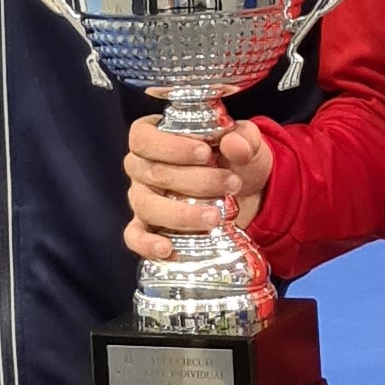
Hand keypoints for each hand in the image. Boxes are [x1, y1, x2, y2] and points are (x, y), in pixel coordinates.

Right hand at [123, 116, 272, 260]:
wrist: (249, 193)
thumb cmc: (236, 159)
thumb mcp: (245, 143)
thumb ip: (243, 139)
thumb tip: (234, 145)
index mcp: (155, 135)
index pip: (144, 137)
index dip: (171, 146)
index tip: (205, 152)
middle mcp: (141, 166)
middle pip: (152, 172)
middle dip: (194, 180)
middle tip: (231, 183)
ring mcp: (142, 198)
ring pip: (147, 205)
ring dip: (182, 213)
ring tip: (215, 217)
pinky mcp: (147, 227)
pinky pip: (135, 237)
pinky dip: (147, 244)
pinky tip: (168, 249)